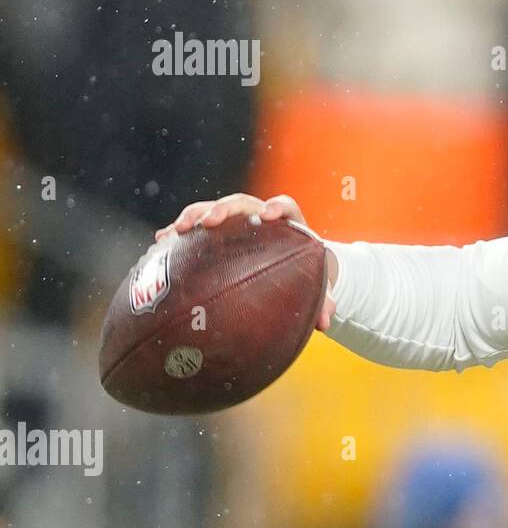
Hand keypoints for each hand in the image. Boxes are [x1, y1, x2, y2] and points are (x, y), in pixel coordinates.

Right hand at [155, 193, 335, 331]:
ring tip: (176, 231)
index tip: (269, 215)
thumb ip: (323, 302)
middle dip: (224, 209)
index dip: (277, 207)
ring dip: (194, 216)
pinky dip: (178, 233)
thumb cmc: (305, 276)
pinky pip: (194, 228)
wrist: (289, 269)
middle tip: (210, 221)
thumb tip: (326, 323)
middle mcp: (259, 217)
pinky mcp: (215, 233)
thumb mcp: (316, 288)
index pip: (285, 207)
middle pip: (241, 204)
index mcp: (289, 224)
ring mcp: (236, 222)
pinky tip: (160, 244)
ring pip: (213, 209)